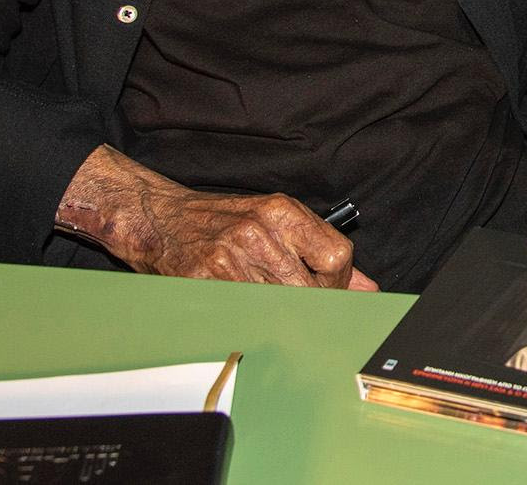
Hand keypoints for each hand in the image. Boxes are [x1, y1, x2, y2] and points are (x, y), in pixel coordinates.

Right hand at [55, 146, 376, 289]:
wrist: (160, 218)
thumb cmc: (222, 221)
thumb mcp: (275, 221)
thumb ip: (321, 250)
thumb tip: (366, 287)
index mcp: (282, 211)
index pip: (337, 255)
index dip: (340, 281)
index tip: (329, 288)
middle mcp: (259, 231)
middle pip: (312, 288)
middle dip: (311, 303)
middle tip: (298, 303)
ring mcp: (230, 257)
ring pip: (279, 304)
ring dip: (277, 311)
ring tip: (263, 298)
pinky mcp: (204, 280)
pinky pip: (243, 311)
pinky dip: (248, 314)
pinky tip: (240, 302)